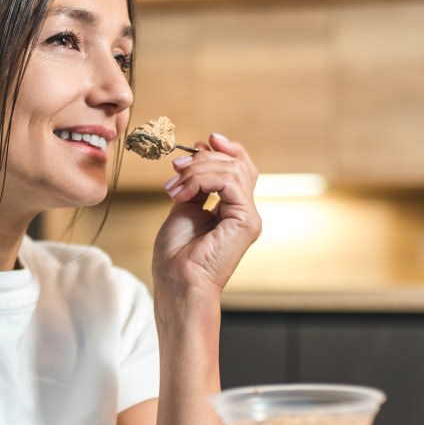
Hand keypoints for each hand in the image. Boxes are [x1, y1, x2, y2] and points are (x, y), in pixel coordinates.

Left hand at [152, 133, 260, 295]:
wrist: (177, 281)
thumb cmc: (176, 255)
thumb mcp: (184, 207)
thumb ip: (196, 185)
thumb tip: (198, 154)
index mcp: (233, 210)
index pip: (240, 167)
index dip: (223, 149)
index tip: (197, 143)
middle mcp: (245, 212)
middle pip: (237, 164)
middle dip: (202, 159)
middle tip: (175, 168)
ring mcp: (249, 217)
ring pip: (232, 169)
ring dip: (197, 170)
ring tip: (174, 187)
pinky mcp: (247, 221)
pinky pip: (229, 182)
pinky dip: (201, 180)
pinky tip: (183, 194)